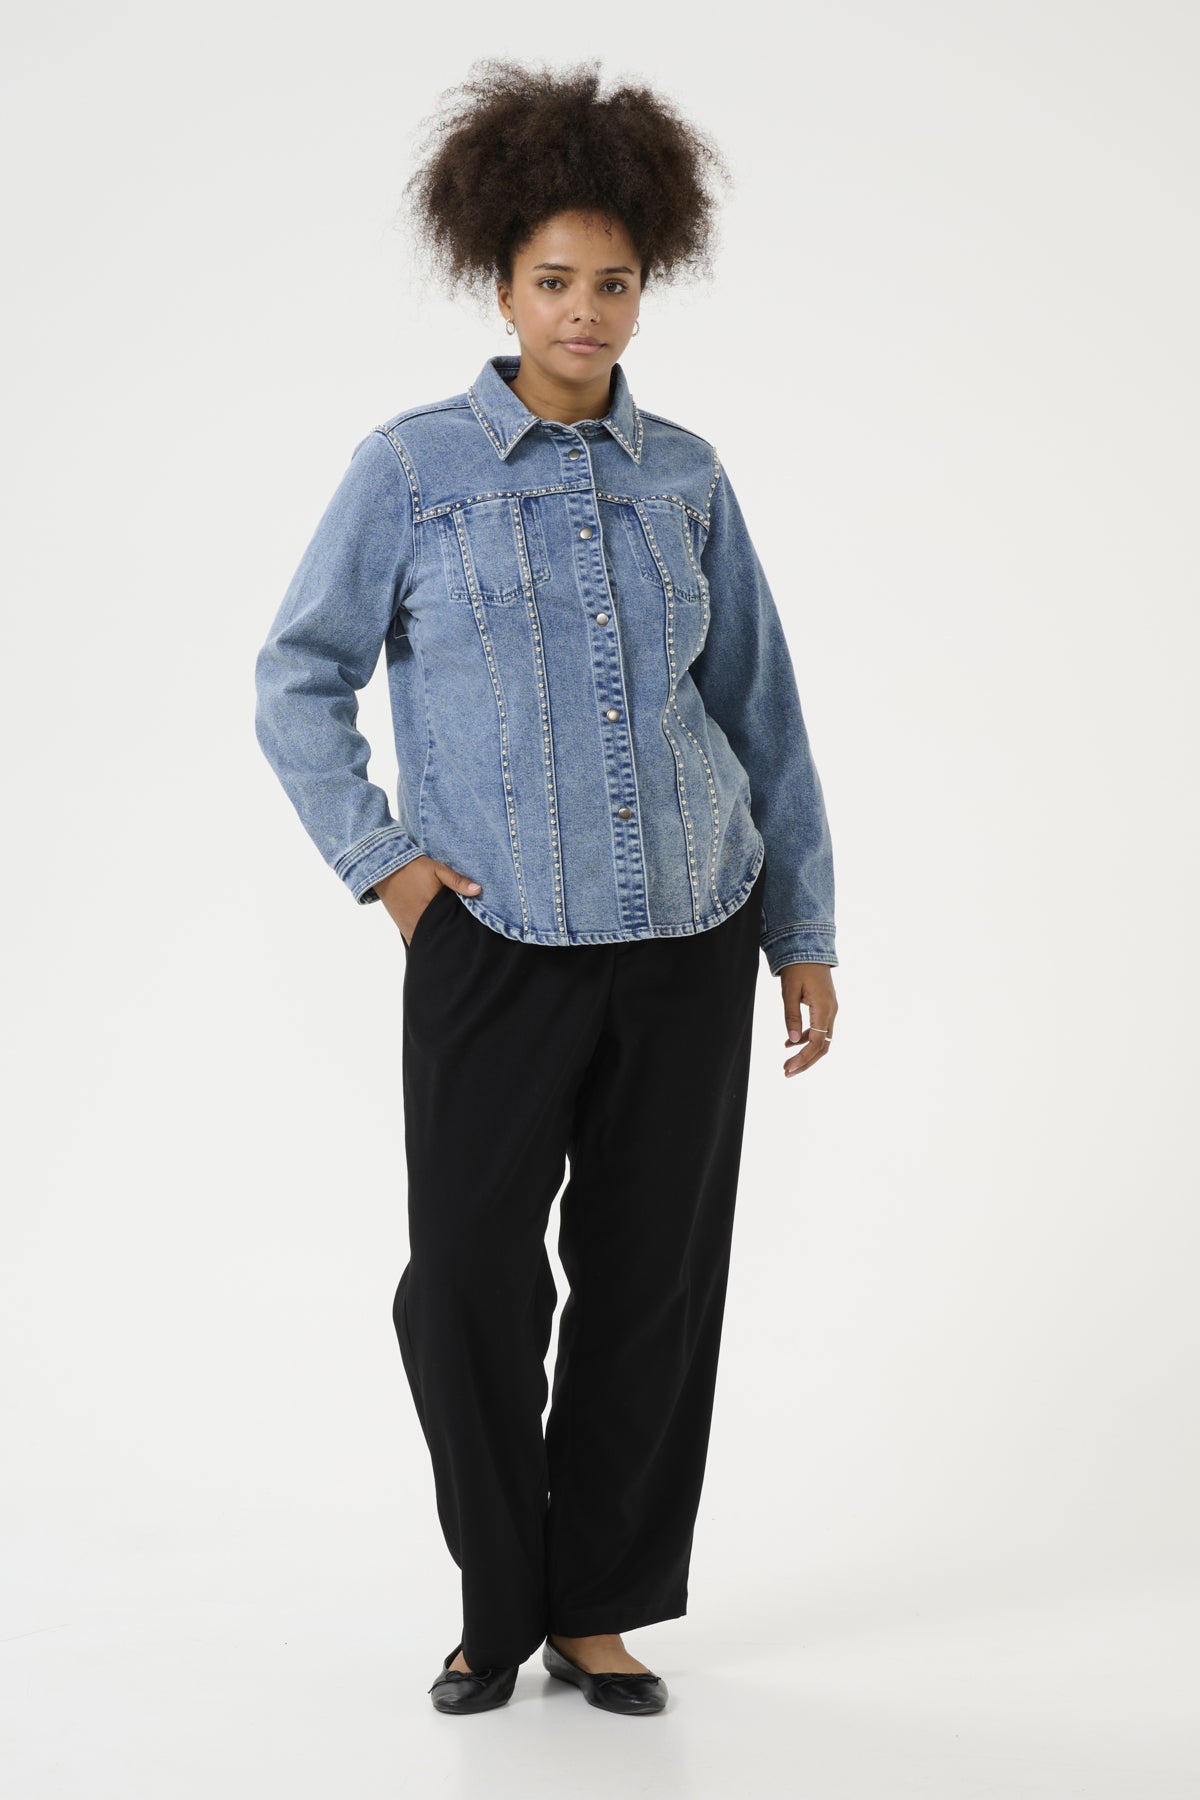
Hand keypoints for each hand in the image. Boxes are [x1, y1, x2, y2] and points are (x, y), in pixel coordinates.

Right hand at [373, 857, 481, 945]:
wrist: (386, 868)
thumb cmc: (413, 868)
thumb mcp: (438, 870)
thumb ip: (457, 881)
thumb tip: (478, 890)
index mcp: (430, 911)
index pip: (448, 932)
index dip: (458, 937)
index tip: (467, 939)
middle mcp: (418, 924)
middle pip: (437, 941)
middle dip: (448, 942)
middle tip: (460, 942)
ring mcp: (408, 928)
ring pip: (425, 944)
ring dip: (435, 943)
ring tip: (448, 941)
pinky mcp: (402, 928)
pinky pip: (414, 942)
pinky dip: (423, 943)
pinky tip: (433, 940)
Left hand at [780, 963, 837, 1077]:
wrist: (809, 946)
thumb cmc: (798, 967)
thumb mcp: (789, 991)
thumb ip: (791, 1016)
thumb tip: (791, 1041)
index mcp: (824, 1009)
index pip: (816, 1042)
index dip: (803, 1058)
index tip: (788, 1069)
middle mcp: (831, 1011)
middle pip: (822, 1046)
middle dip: (806, 1062)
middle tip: (787, 1072)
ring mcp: (830, 1009)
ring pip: (822, 1039)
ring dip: (806, 1053)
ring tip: (788, 1063)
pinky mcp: (826, 1006)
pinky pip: (819, 1029)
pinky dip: (806, 1039)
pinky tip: (789, 1044)